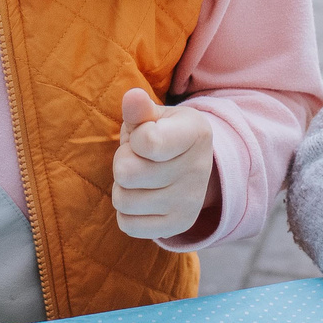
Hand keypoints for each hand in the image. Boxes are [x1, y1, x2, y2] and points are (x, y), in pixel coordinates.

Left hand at [113, 88, 218, 239]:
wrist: (192, 165)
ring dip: (123, 188)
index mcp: (196, 132)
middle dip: (123, 162)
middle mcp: (199, 170)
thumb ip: (140, 109)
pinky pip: (128, 225)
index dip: (133, 138)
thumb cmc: (163, 132)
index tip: (143, 135)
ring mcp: (190, 202)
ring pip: (123, 200)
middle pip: (126, 173)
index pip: (147, 142)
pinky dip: (127, 212)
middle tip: (137, 157)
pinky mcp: (178, 225)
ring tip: (139, 176)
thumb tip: (132, 97)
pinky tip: (142, 197)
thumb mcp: (156, 115)